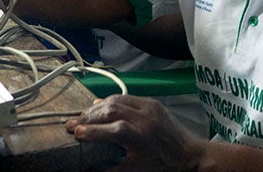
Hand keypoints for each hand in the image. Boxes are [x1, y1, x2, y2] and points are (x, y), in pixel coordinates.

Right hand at [66, 95, 204, 171]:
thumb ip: (111, 167)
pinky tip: (97, 108)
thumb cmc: (163, 165)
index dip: (93, 130)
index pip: (114, 129)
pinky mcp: (151, 102)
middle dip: (89, 117)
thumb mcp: (136, 171)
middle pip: (112, 110)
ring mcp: (149, 107)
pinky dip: (108, 102)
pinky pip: (125, 97)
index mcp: (144, 138)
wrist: (189, 153)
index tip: (76, 133)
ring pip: (116, 100)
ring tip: (82, 117)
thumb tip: (87, 167)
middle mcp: (146, 119)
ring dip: (95, 108)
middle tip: (73, 124)